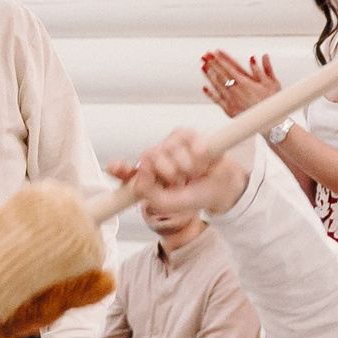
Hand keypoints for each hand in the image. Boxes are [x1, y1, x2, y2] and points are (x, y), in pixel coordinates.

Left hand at [109, 129, 249, 218]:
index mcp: (146, 176)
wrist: (221, 188)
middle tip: (181, 182)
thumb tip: (143, 166)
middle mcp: (155, 157)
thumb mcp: (170, 204)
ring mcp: (170, 143)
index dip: (120, 168)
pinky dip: (200, 158)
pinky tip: (204, 163)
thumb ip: (150, 194)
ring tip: (195, 174)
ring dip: (188, 168)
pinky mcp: (188, 134)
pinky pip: (190, 143)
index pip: (125, 171)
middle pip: (149, 156)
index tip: (115, 167)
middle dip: (169, 173)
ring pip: (170, 149)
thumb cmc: (193, 196)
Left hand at [200, 51, 280, 120]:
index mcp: (246, 83)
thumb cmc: (272, 103)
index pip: (230, 68)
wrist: (270, 122)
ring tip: (203, 67)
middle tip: (205, 56)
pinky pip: (217, 100)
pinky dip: (210, 94)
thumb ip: (263, 69)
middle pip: (221, 74)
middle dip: (213, 64)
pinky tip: (205, 88)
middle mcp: (236, 90)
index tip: (215, 53)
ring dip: (209, 75)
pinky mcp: (230, 110)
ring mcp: (231, 100)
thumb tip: (255, 58)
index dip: (221, 59)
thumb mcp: (272, 83)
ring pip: (217, 85)